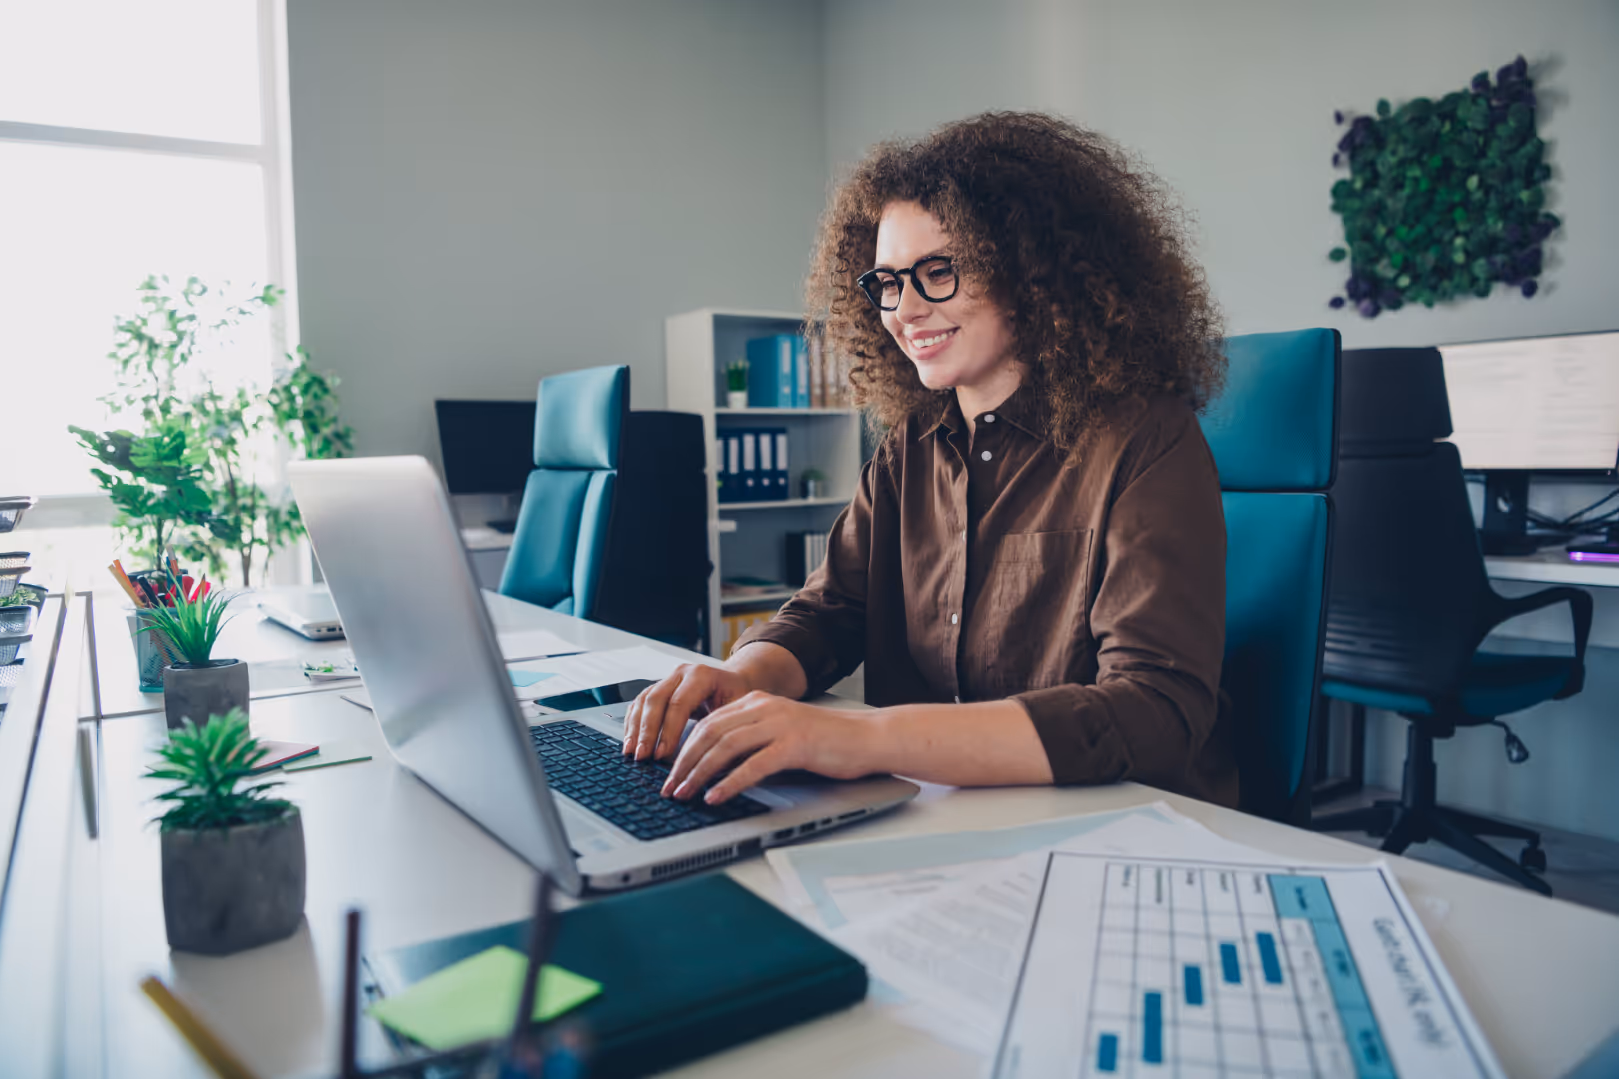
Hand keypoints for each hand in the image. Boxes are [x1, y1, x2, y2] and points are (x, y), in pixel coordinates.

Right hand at [622, 663, 754, 761]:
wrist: (734, 682)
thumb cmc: (738, 698)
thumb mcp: (739, 711)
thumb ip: (724, 731)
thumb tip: (711, 763)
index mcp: (701, 675)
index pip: (679, 703)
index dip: (668, 731)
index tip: (661, 755)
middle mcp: (681, 674)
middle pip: (656, 700)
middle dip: (647, 731)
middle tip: (642, 756)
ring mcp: (667, 679)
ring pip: (643, 701)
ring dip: (635, 729)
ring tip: (631, 753)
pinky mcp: (659, 689)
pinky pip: (639, 704)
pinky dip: (632, 723)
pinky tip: (630, 742)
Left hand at [660, 692, 879, 803]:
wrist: (868, 738)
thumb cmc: (828, 741)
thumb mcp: (782, 733)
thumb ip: (752, 743)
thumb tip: (717, 769)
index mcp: (758, 702)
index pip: (709, 722)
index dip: (684, 748)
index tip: (670, 772)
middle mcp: (765, 708)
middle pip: (710, 733)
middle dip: (685, 763)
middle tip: (669, 788)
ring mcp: (780, 724)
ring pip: (726, 747)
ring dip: (700, 773)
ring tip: (685, 794)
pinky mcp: (795, 745)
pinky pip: (753, 765)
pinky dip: (730, 783)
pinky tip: (716, 797)